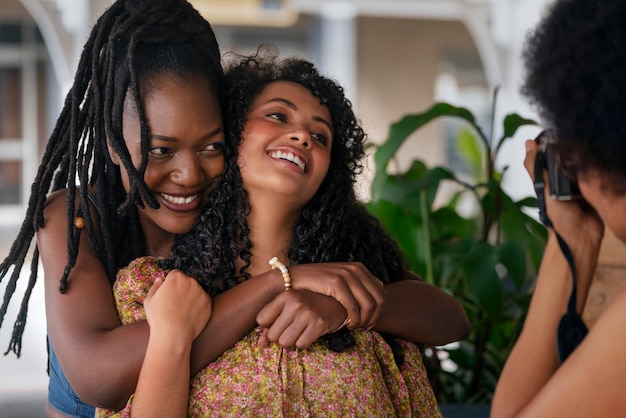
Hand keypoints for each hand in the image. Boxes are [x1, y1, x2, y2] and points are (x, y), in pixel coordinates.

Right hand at [144, 270, 211, 342]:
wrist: (173, 335)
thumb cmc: (158, 318)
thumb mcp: (149, 300)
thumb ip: (155, 287)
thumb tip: (161, 280)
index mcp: (176, 277)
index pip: (175, 275)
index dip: (171, 284)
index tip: (168, 295)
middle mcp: (191, 281)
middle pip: (187, 282)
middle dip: (182, 289)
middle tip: (175, 304)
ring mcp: (201, 292)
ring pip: (196, 291)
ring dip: (191, 297)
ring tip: (182, 311)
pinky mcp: (208, 302)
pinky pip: (203, 301)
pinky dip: (198, 306)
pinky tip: (190, 315)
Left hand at [256, 289, 347, 348]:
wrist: (337, 302)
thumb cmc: (308, 305)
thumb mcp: (289, 307)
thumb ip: (272, 323)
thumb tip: (261, 344)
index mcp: (285, 295)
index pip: (261, 320)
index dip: (268, 325)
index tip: (278, 323)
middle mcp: (295, 303)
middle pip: (273, 335)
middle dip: (280, 337)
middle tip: (291, 329)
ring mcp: (308, 313)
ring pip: (285, 343)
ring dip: (292, 341)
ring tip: (300, 331)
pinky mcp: (319, 324)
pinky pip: (301, 345)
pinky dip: (304, 343)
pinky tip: (310, 333)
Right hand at [286, 262, 385, 328]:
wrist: (294, 278)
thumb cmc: (317, 284)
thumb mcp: (341, 281)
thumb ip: (358, 285)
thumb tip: (379, 290)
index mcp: (360, 268)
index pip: (382, 293)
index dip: (380, 311)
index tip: (370, 322)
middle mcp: (356, 269)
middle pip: (379, 300)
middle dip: (374, 317)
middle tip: (364, 328)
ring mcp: (347, 274)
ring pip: (368, 305)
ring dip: (364, 320)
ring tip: (355, 327)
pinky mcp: (336, 282)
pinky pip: (353, 306)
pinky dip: (353, 319)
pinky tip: (347, 325)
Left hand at [524, 139, 603, 253]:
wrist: (580, 236)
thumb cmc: (557, 217)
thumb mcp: (543, 188)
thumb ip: (535, 167)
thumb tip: (528, 143)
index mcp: (551, 177)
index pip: (555, 153)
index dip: (559, 141)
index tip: (565, 128)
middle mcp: (566, 178)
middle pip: (573, 157)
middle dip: (577, 150)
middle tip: (583, 138)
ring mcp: (583, 184)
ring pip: (586, 165)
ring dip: (589, 161)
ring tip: (593, 149)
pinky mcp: (596, 189)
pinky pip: (599, 176)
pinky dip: (600, 171)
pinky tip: (601, 164)